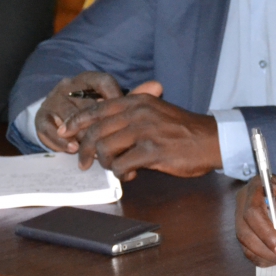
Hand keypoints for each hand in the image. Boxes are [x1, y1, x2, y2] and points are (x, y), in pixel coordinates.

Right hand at [34, 72, 123, 151]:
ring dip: (82, 136)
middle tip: (111, 142)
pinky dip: (61, 141)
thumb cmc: (88, 109)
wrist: (57, 116)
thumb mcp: (106, 102)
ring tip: (94, 151)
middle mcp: (68, 86)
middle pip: (87, 104)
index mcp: (87, 79)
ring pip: (70, 118)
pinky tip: (73, 149)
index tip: (123, 116)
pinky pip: (49, 129)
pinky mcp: (41, 116)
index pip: (103, 82)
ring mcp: (53, 100)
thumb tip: (151, 93)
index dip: (115, 98)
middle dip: (100, 126)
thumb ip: (125, 101)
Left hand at [63, 81, 220, 180]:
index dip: (76, 121)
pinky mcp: (153, 151)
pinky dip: (121, 173)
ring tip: (117, 168)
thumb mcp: (155, 110)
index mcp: (137, 101)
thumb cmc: (182, 128)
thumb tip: (100, 119)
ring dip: (106, 164)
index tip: (65, 132)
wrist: (211, 139)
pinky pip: (122, 165)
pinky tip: (131, 173)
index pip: (96, 109)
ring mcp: (145, 131)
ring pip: (105, 149)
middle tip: (85, 163)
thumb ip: (130, 111)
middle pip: (96, 131)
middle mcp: (138, 113)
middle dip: (85, 150)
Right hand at [235, 175, 275, 266]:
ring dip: (267, 256)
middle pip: (245, 229)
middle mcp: (245, 201)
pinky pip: (249, 252)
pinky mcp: (246, 233)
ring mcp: (243, 218)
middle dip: (267, 248)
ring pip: (246, 243)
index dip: (266, 233)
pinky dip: (266, 259)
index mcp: (259, 186)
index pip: (253, 211)